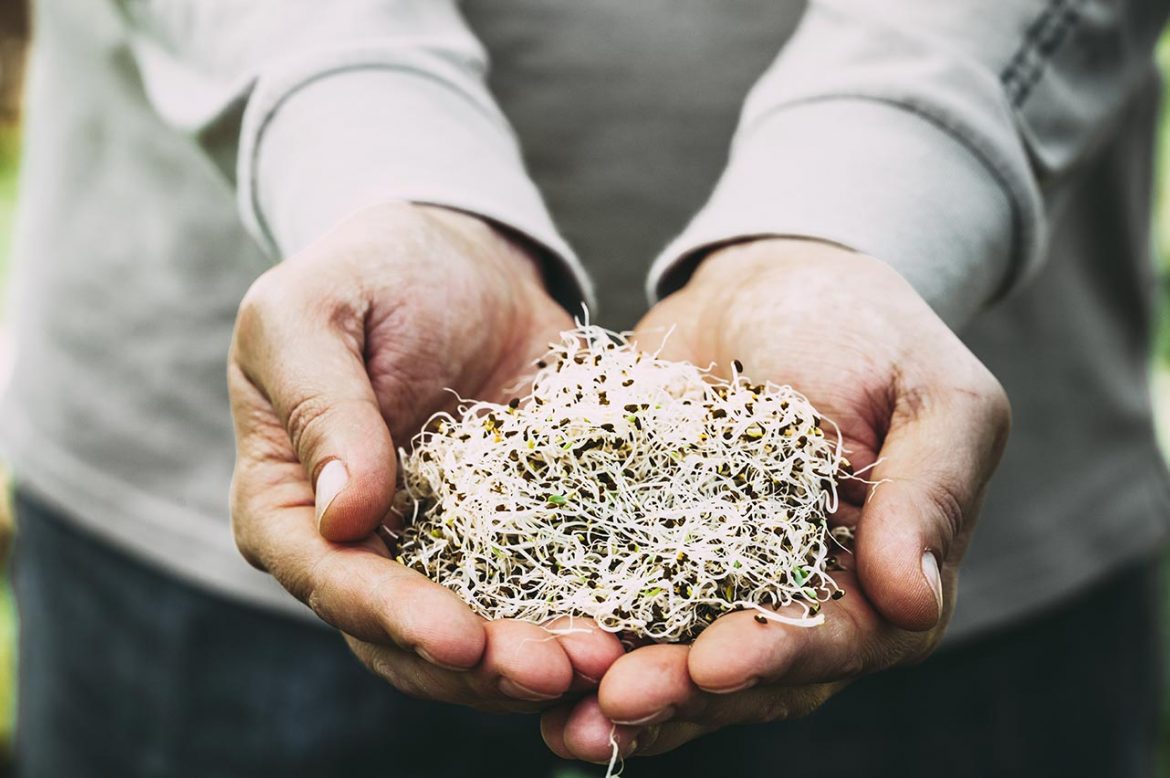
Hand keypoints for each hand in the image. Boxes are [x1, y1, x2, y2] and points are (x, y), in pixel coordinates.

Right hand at [229, 202, 622, 712]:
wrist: (462, 256)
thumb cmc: (368, 271)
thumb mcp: (312, 311)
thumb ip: (320, 404)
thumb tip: (345, 516)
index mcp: (291, 500)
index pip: (330, 579)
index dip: (392, 617)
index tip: (460, 638)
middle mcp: (361, 545)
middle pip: (406, 636)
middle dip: (480, 665)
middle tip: (557, 669)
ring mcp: (438, 547)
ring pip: (478, 634)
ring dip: (535, 658)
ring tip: (606, 661)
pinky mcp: (509, 535)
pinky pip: (540, 590)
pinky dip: (577, 614)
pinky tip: (631, 627)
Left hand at [542, 238, 1009, 758]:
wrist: (767, 288)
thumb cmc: (866, 331)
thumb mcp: (931, 394)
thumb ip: (930, 495)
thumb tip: (914, 603)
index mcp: (881, 581)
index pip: (838, 639)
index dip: (777, 656)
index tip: (715, 661)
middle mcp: (797, 601)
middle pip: (744, 674)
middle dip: (682, 694)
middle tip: (616, 703)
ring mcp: (716, 585)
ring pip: (673, 660)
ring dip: (622, 694)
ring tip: (565, 720)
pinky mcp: (648, 554)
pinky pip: (615, 605)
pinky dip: (579, 636)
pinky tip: (528, 657)